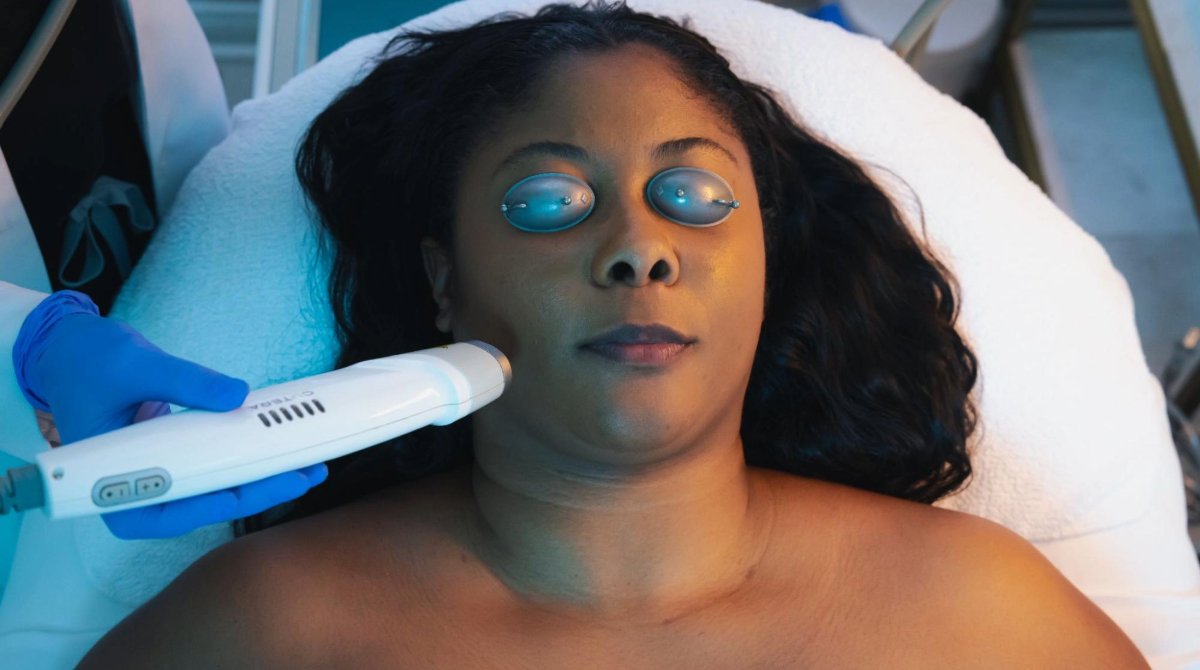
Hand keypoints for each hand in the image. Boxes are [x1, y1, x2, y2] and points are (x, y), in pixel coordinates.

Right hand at [16, 292, 327, 538]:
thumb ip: (186, 381)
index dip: (213, 507)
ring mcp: (159, 473)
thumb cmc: (89, 363)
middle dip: (255, 493)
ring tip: (307, 467)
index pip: (167, 511)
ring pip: (213, 489)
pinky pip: (214, 465)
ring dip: (259, 480)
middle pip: (202, 504)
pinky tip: (282, 451)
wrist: (70, 350)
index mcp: (111, 483)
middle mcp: (137, 488)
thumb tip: (236, 395)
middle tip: (303, 475)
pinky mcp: (175, 456)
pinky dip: (246, 459)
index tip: (251, 494)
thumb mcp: (137, 365)